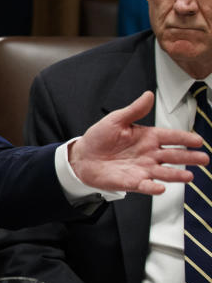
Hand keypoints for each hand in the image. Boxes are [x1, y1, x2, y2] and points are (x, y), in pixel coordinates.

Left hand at [70, 90, 208, 194]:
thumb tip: (148, 95)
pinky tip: (160, 187)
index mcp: (147, 137)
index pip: (170, 137)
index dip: (184, 138)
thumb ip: (134, 110)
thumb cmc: (99, 138)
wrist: (83, 157)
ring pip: (164, 172)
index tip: (198, 140)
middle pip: (173, 156)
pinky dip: (153, 187)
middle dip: (189, 157)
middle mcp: (149, 154)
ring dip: (176, 175)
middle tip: (204, 158)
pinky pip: (145, 186)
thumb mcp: (116, 120)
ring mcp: (142, 169)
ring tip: (189, 176)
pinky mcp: (133, 182)